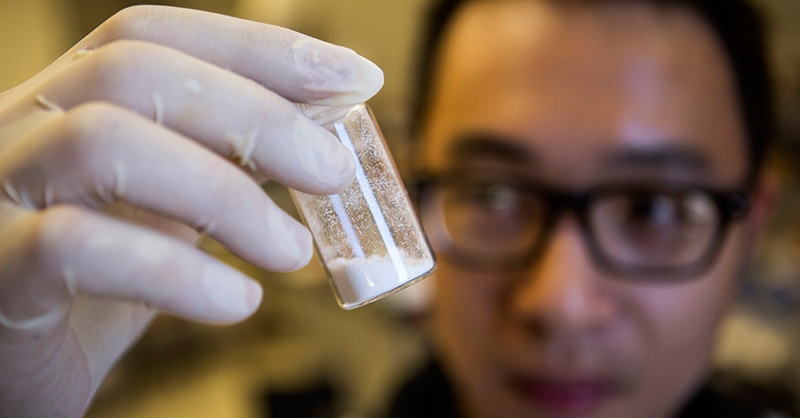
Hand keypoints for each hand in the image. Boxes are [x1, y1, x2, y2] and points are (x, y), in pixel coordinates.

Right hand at [0, 6, 382, 415]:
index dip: (260, 49)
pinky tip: (237, 302)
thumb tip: (320, 134)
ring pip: (102, 142)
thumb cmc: (97, 282)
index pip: (154, 35)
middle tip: (333, 173)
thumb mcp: (167, 209)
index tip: (355, 77)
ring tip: (293, 253)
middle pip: (135, 72)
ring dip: (225, 196)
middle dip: (257, 117)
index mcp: (65, 100)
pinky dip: (177, 273)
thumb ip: (223, 164)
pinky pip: (74, 247)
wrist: (12, 369)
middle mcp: (18, 125)